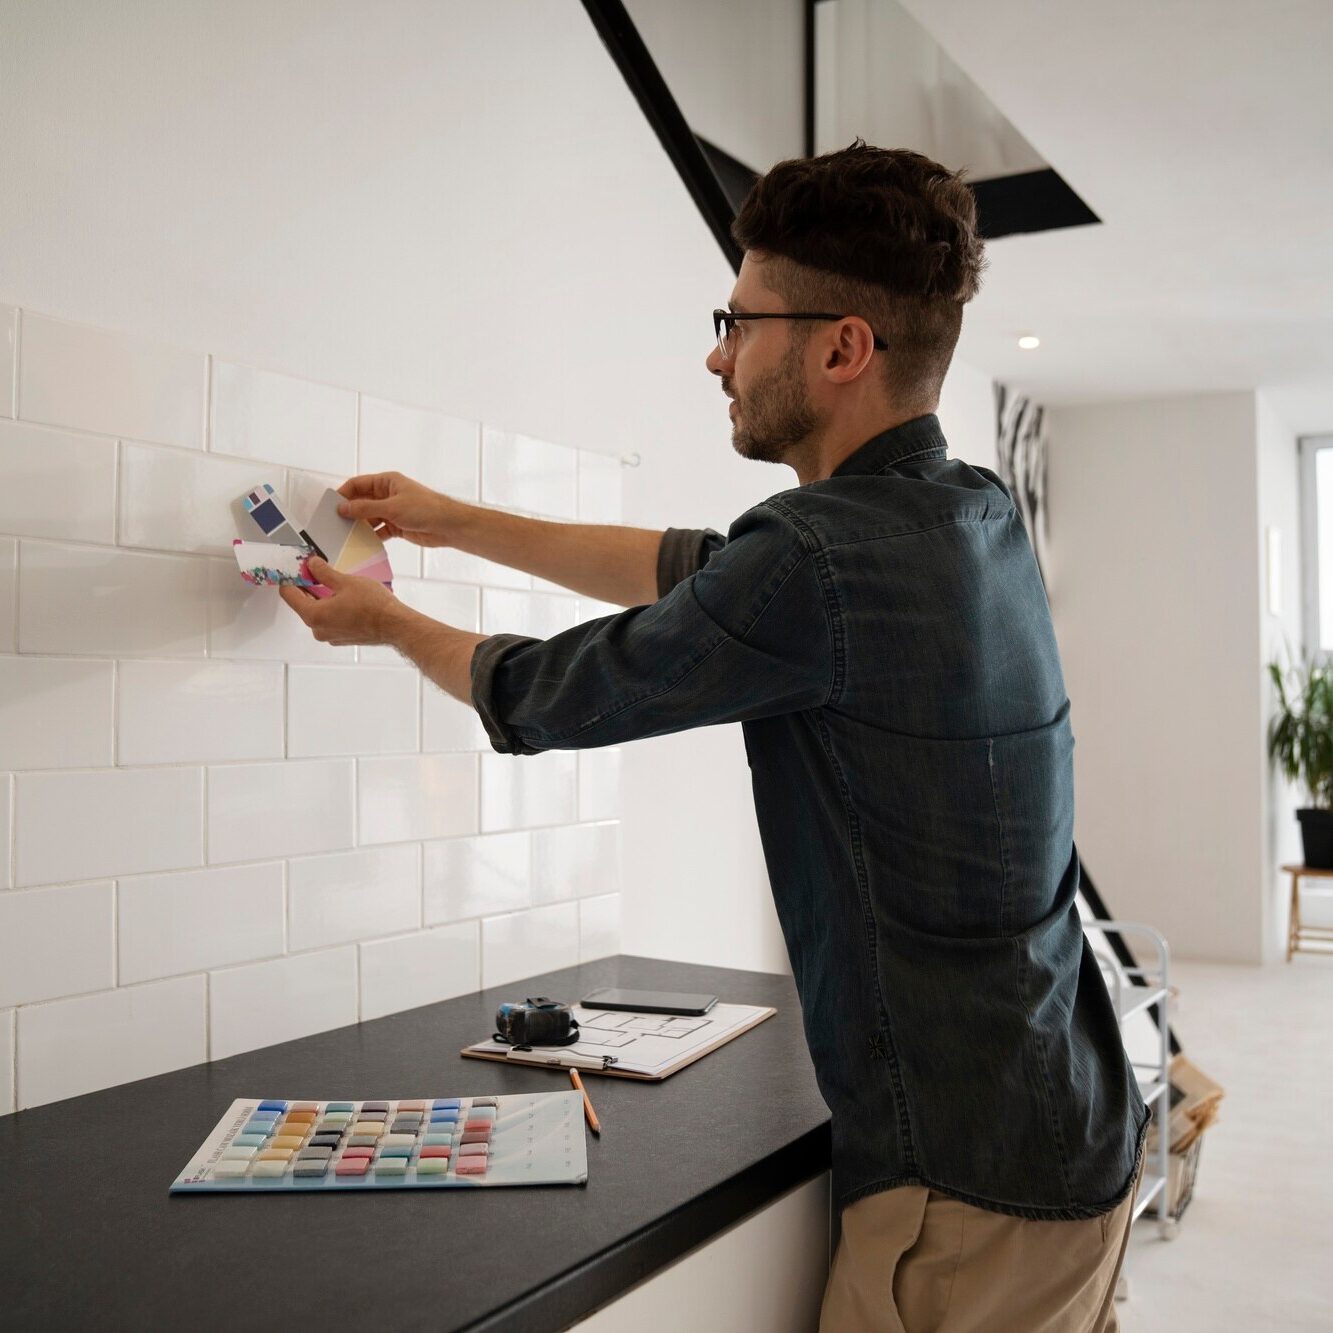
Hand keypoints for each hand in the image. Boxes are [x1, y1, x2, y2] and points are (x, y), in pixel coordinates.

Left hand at [279, 556, 410, 645]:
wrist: (395, 626)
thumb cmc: (374, 607)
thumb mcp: (346, 582)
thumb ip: (324, 573)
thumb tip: (312, 565)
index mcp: (314, 615)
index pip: (289, 595)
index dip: (290, 578)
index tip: (295, 569)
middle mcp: (318, 629)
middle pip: (302, 604)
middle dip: (306, 587)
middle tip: (313, 571)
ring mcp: (329, 636)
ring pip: (317, 612)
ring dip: (320, 598)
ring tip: (332, 583)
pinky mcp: (341, 638)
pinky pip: (329, 620)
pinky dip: (331, 608)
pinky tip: (343, 598)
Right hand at [336, 472, 460, 547]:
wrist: (448, 526)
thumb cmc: (424, 509)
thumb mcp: (391, 507)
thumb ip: (365, 508)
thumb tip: (342, 508)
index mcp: (386, 482)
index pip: (358, 484)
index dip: (343, 493)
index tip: (330, 506)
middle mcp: (387, 495)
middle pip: (361, 502)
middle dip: (349, 512)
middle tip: (334, 524)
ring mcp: (392, 511)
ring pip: (369, 518)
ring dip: (359, 526)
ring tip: (345, 536)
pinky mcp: (397, 526)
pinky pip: (379, 531)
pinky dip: (371, 536)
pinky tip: (362, 544)